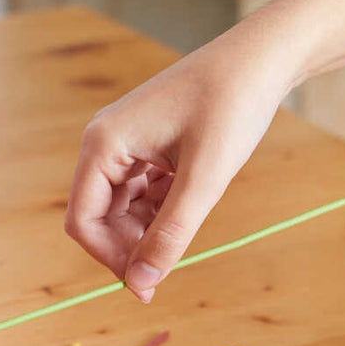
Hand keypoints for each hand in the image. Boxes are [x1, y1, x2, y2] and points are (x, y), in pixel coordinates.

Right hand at [65, 22, 293, 301]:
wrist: (261, 59)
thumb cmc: (232, 108)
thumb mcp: (204, 180)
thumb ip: (171, 234)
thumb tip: (141, 285)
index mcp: (104, 144)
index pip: (83, 221)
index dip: (110, 259)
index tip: (146, 286)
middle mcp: (105, 143)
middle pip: (99, 217)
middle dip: (129, 247)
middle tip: (171, 266)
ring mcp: (126, 143)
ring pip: (121, 208)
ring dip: (147, 230)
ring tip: (187, 230)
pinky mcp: (148, 145)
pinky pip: (142, 192)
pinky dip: (162, 210)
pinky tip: (190, 206)